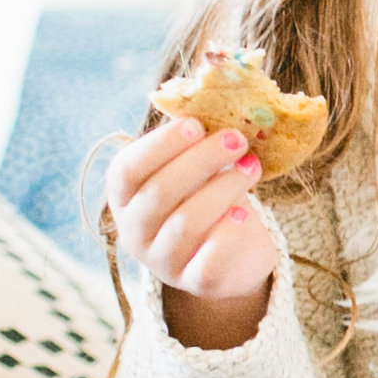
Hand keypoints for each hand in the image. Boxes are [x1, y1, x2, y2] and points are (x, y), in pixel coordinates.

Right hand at [108, 118, 277, 349]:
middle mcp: (135, 231)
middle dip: (200, 161)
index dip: (159, 146)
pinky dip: (227, 234)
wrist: (231, 256)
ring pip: (185, 223)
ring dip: (223, 188)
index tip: (195, 123)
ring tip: (252, 166)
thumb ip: (195, 141)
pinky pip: (209, 261)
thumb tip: (216, 95)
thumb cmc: (207, 197)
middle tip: (237, 138)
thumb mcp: (195, 170)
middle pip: (158, 194)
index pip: (127, 171)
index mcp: (125, 197)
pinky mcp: (197, 282)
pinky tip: (244, 213)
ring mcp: (163, 261)